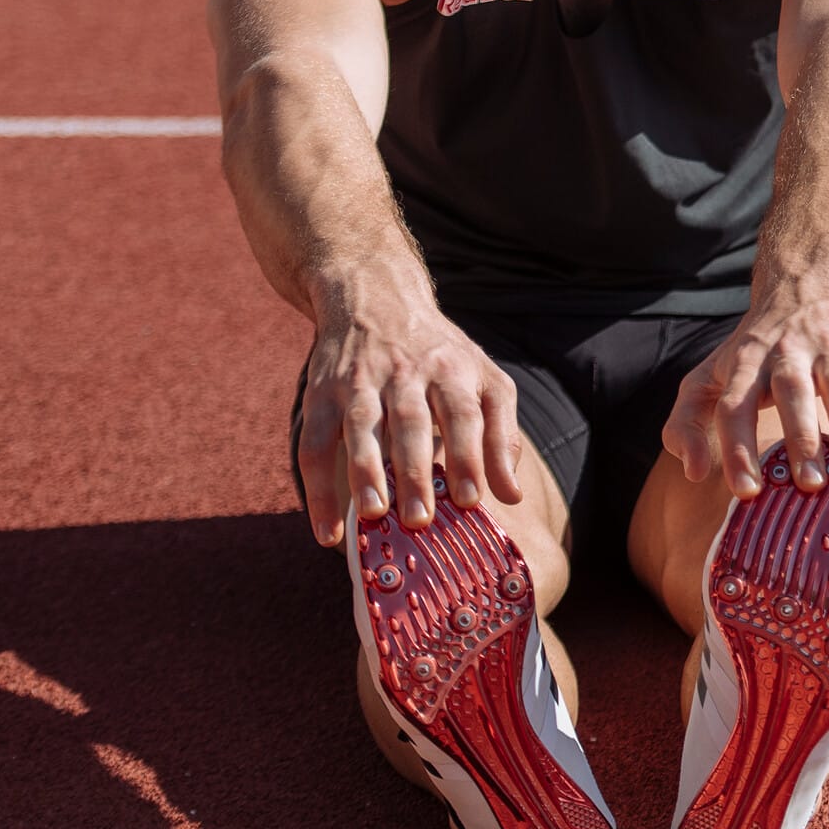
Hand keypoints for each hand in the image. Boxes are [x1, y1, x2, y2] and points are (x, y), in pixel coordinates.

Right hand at [292, 266, 521, 545]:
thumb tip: (513, 495)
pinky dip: (317, 489)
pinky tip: (328, 530)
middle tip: (419, 519)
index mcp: (451, 370)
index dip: (468, 455)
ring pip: (360, 428)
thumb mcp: (484, 380)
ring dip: (364, 472)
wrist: (375, 298)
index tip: (471, 500)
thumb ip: (502, 435)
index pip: (464, 413)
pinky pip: (314, 444)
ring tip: (373, 514)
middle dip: (414, 472)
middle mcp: (405, 373)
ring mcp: (360, 382)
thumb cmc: (441, 354)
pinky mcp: (321, 395)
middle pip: (411, 422)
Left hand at [662, 262, 828, 498]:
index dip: (737, 447)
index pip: (734, 404)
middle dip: (801, 438)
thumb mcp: (709, 374)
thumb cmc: (754, 349)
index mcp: (745, 361)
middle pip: (792, 391)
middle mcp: (788, 350)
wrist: (810, 280)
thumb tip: (694, 474)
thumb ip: (685, 423)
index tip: (747, 491)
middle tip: (809, 485)